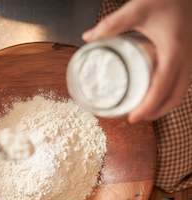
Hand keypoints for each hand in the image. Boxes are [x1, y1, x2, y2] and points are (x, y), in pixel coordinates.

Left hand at [83, 0, 191, 122]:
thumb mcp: (138, 8)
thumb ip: (112, 24)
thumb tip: (88, 37)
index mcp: (173, 52)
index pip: (161, 88)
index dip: (147, 107)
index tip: (132, 118)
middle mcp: (186, 59)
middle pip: (175, 97)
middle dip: (156, 112)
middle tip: (135, 118)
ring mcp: (190, 59)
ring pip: (181, 92)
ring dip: (163, 105)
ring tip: (143, 111)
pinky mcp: (188, 56)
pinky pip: (182, 82)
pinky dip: (169, 94)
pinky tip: (155, 93)